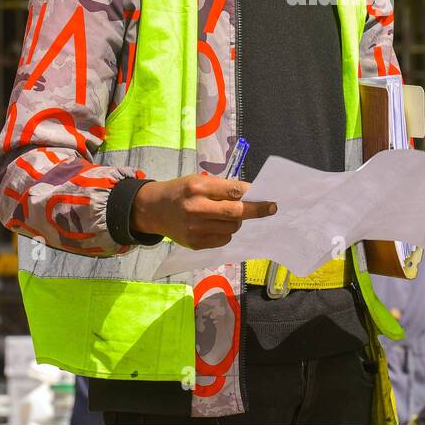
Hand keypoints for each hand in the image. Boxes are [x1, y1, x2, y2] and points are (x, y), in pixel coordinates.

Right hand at [130, 174, 274, 249]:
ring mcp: (195, 228)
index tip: (269, 196)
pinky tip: (216, 225)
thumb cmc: (180, 191)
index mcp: (198, 188)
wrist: (153, 210)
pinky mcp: (195, 243)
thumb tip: (251, 195)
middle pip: (235, 212)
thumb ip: (222, 188)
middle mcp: (196, 208)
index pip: (233, 191)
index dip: (253, 194)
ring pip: (232, 228)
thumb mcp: (198, 181)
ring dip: (237, 221)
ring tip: (227, 215)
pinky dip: (226, 233)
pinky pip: (223, 239)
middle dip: (256, 210)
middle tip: (271, 208)